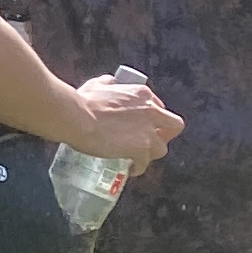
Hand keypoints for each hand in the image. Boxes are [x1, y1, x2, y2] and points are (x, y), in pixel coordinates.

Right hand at [67, 73, 183, 164]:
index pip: (158, 107)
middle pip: (173, 126)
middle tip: (151, 140)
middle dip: (164, 134)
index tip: (142, 123)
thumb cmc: (84, 100)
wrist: (77, 117)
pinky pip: (144, 163)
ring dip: (150, 153)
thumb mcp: (99, 84)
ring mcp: (147, 132)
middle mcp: (151, 112)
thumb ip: (109, 83)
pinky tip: (129, 169)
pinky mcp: (140, 150)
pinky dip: (137, 167)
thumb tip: (110, 83)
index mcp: (142, 95)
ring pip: (162, 148)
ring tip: (138, 157)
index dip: (151, 117)